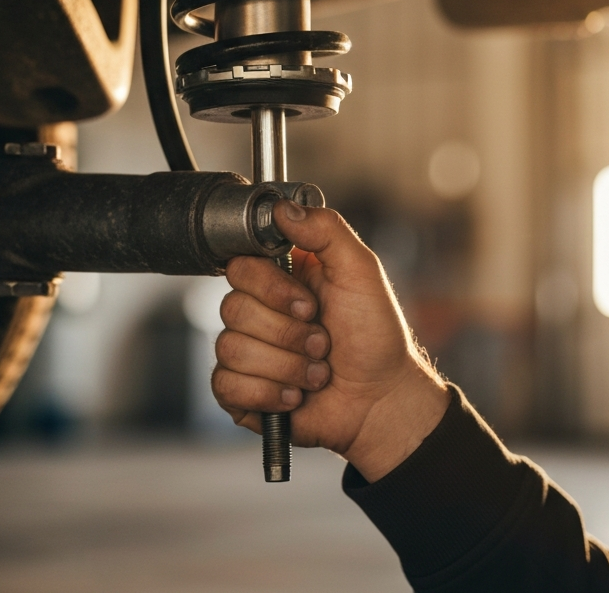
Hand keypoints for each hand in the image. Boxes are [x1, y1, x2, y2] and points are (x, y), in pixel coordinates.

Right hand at [212, 201, 450, 482]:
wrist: (382, 401)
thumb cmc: (376, 336)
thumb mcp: (361, 272)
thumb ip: (326, 231)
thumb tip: (282, 208)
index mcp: (281, 277)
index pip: (241, 266)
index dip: (272, 288)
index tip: (309, 304)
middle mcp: (260, 310)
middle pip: (234, 308)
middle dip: (289, 334)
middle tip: (323, 342)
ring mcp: (248, 351)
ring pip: (232, 349)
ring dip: (287, 367)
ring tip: (317, 372)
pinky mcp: (242, 391)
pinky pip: (226, 386)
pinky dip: (268, 395)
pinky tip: (295, 395)